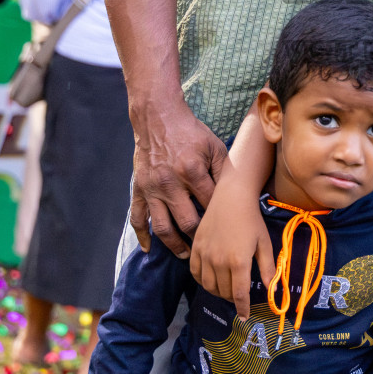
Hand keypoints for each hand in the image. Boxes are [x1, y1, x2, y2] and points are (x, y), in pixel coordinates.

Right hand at [129, 95, 228, 256]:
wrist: (158, 118)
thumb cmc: (190, 132)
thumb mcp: (214, 146)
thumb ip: (223, 170)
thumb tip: (234, 195)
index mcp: (192, 171)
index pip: (209, 204)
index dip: (219, 219)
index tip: (228, 230)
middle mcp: (170, 183)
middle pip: (187, 222)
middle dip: (200, 238)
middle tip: (210, 249)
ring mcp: (152, 189)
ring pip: (162, 227)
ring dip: (174, 245)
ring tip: (185, 255)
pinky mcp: (138, 190)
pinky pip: (137, 218)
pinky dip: (142, 236)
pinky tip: (149, 249)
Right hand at [191, 179, 275, 320]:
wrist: (231, 197)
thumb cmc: (252, 220)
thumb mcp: (264, 244)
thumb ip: (268, 268)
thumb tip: (271, 289)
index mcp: (239, 262)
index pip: (239, 295)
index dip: (242, 308)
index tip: (244, 316)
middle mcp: (219, 261)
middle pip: (224, 292)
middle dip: (232, 298)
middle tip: (238, 295)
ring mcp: (205, 255)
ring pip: (208, 286)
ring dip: (218, 291)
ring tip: (226, 288)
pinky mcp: (195, 248)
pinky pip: (195, 274)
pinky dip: (203, 281)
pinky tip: (211, 278)